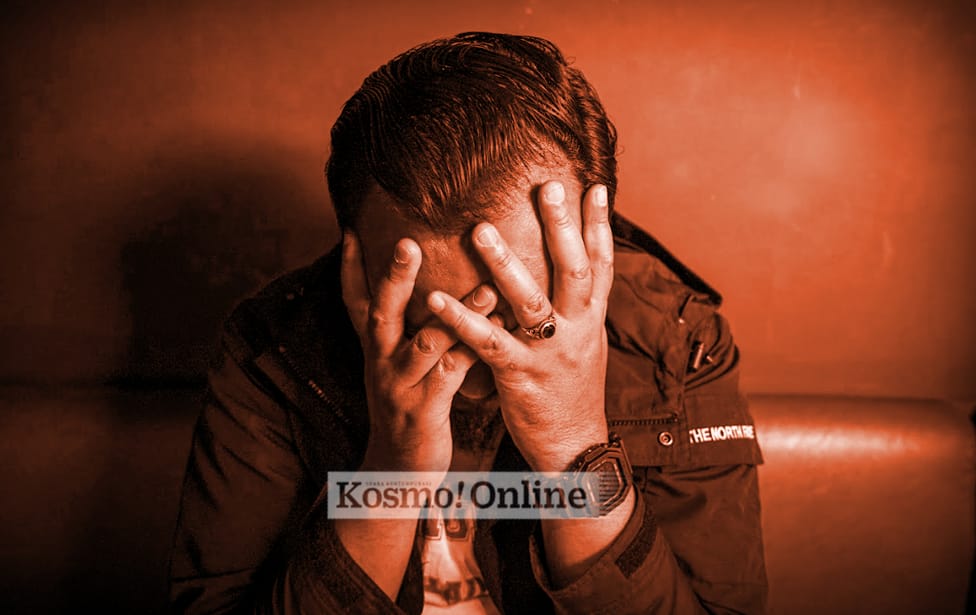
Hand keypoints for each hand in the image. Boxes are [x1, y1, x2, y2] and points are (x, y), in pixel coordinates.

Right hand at [341, 231, 497, 472]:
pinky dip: (477, 348)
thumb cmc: (407, 405)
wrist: (399, 469)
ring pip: (426, 342)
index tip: (349, 228)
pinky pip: (454, 372)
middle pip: (381, 312)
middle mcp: (381, 362)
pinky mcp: (425, 408)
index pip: (353, 301)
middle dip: (394, 276)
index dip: (349, 267)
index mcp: (374, 348)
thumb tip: (423, 287)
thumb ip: (405, 328)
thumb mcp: (395, 365)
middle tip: (408, 241)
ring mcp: (401, 386)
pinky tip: (501, 328)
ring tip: (487, 285)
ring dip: (457, 313)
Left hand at [426, 181, 612, 470]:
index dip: (600, 225)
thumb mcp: (584, 344)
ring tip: (479, 229)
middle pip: (574, 271)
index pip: (601, 265)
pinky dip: (462, 318)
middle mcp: (577, 330)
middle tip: (548, 186)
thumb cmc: (571, 392)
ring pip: (530, 302)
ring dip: (505, 264)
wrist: (575, 449)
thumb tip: (574, 271)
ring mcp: (550, 353)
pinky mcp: (521, 376)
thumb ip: (576, 309)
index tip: (598, 185)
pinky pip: (488, 343)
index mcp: (591, 320)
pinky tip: (435, 296)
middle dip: (562, 227)